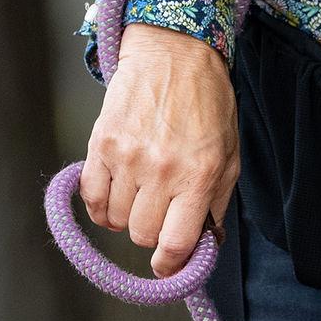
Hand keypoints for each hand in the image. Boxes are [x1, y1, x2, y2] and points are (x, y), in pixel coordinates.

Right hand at [80, 23, 239, 279]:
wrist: (174, 54)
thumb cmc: (208, 104)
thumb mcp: (229, 154)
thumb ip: (216, 202)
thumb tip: (202, 245)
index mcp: (199, 176)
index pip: (177, 243)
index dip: (171, 265)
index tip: (168, 266)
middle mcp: (162, 171)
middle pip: (142, 236)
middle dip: (152, 233)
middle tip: (161, 212)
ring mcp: (127, 158)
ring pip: (117, 220)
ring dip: (128, 216)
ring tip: (142, 192)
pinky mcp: (101, 144)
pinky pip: (92, 198)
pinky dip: (101, 205)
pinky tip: (115, 194)